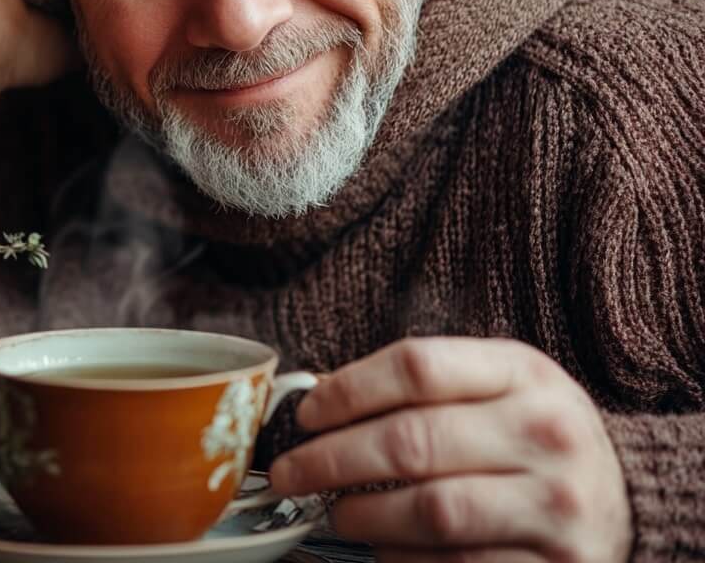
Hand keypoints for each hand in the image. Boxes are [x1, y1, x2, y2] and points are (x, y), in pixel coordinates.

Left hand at [269, 338, 631, 562]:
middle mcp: (545, 432)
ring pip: (431, 511)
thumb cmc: (531, 433)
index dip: (346, 390)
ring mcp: (555, 503)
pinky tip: (383, 547)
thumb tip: (318, 404)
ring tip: (334, 512)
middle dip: (330, 460)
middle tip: (287, 473)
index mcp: (523, 372)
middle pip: (412, 441)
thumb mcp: (496, 384)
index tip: (306, 413)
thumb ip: (423, 386)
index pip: (417, 367)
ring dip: (363, 515)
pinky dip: (404, 559)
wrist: (623, 495)